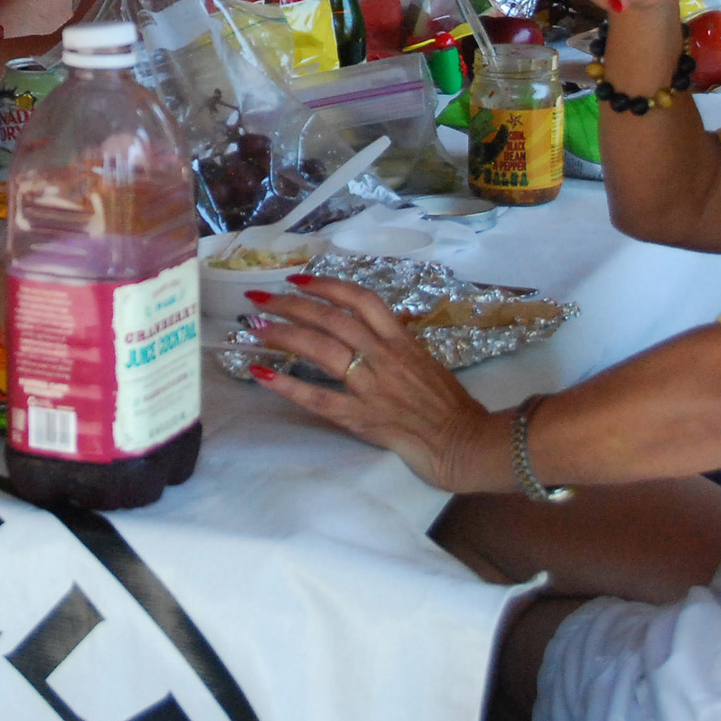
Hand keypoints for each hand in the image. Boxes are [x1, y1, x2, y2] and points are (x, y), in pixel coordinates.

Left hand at [245, 275, 498, 492]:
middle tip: (259, 298)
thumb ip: (394, 342)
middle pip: (331, 319)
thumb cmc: (447, 403)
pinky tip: (261, 375)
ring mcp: (372, 386)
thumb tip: (364, 328)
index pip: (360, 299)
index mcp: (401, 339)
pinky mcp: (362, 418)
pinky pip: (318, 398)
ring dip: (284, 335)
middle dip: (291, 304)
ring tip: (256, 327)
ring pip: (321, 349)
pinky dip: (287, 385)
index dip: (326, 284)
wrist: (464, 442)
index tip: (298, 279)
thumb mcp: (424, 359)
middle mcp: (384, 356)